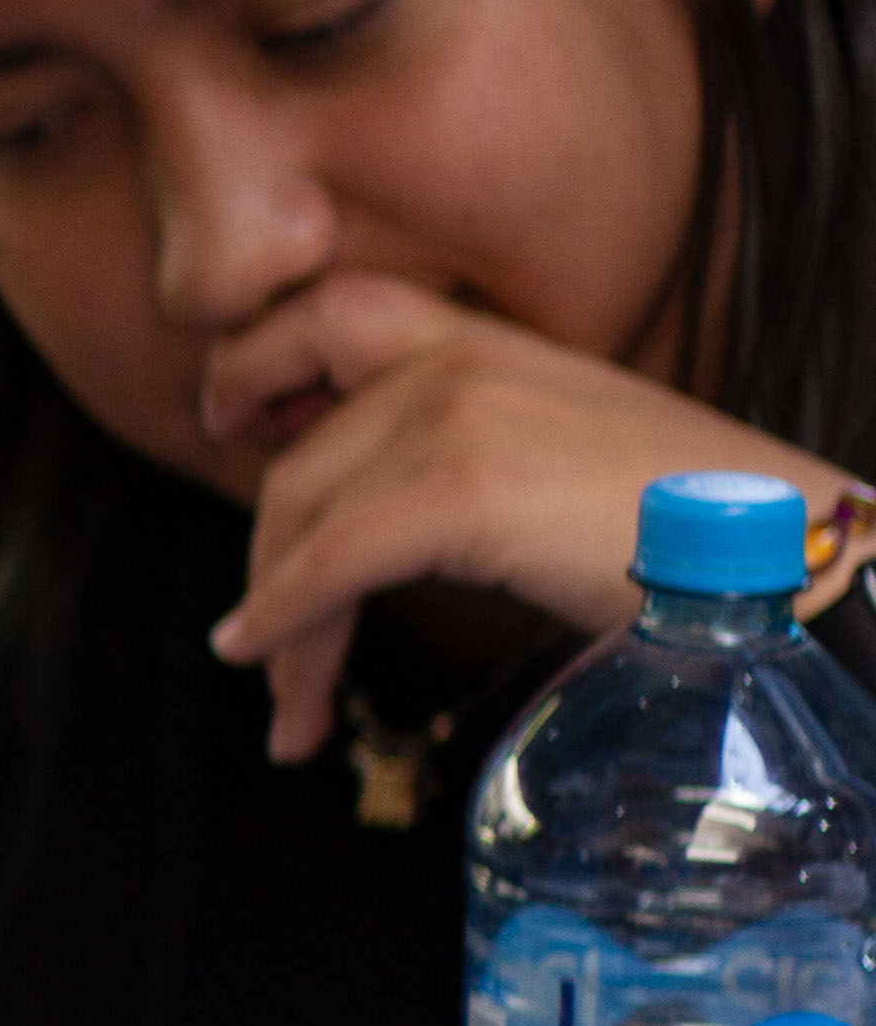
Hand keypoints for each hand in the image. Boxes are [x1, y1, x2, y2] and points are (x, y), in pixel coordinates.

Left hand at [204, 274, 848, 765]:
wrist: (796, 548)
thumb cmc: (702, 526)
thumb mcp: (568, 460)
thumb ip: (476, 458)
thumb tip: (383, 530)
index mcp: (492, 341)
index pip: (331, 317)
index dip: (257, 365)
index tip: (230, 422)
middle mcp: (462, 359)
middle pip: (298, 456)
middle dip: (266, 560)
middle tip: (258, 643)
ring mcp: (457, 416)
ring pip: (301, 519)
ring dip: (280, 625)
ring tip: (289, 708)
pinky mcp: (460, 489)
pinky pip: (329, 560)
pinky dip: (286, 620)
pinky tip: (271, 666)